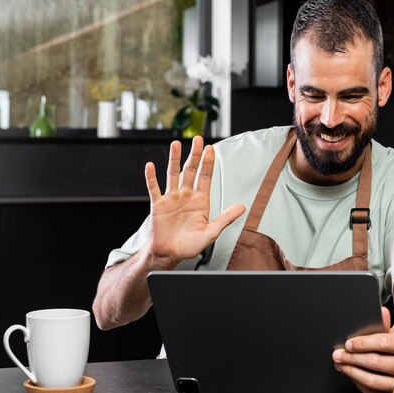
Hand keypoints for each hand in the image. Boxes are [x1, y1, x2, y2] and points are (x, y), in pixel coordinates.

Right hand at [143, 136, 244, 269]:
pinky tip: (151, 166)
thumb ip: (225, 219)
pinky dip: (151, 177)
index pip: (205, 177)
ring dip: (173, 159)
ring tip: (176, 144)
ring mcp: (171, 198)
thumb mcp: (211, 232)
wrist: (169, 254)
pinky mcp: (158, 205)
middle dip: (195, 155)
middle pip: (190, 171)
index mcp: (200, 201)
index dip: (208, 163)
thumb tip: (242, 207)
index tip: (211, 149)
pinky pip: (154, 188)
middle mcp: (186, 196)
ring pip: (173, 174)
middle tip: (198, 139)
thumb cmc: (190, 246)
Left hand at [332, 307, 393, 391]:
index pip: (383, 342)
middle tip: (338, 354)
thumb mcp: (392, 333)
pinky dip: (357, 382)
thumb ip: (383, 324)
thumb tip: (381, 311)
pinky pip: (372, 390)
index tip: (348, 343)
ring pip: (373, 380)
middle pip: (375, 362)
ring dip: (352, 371)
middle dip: (352, 358)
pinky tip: (349, 373)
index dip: (363, 343)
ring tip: (340, 364)